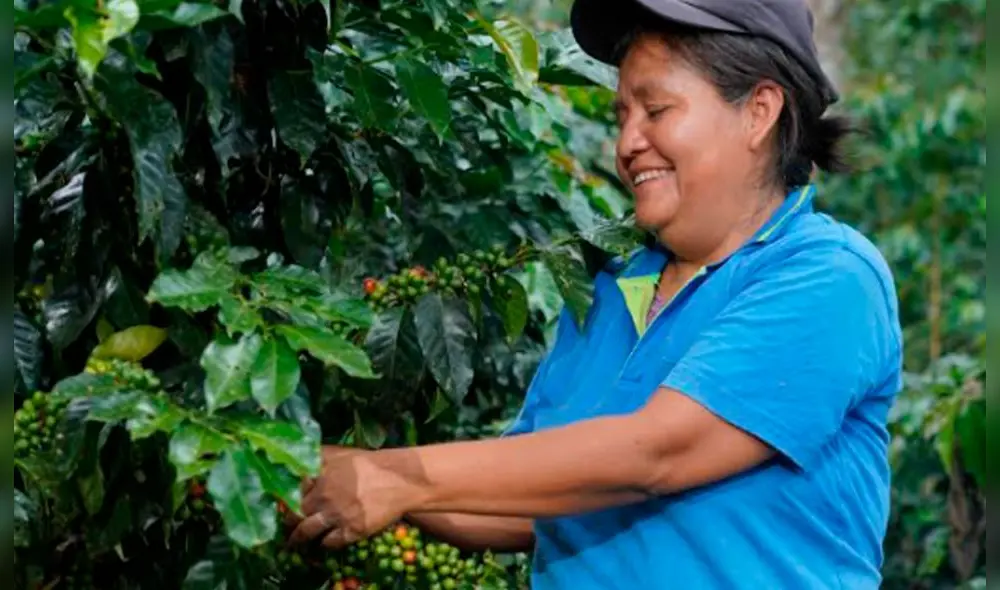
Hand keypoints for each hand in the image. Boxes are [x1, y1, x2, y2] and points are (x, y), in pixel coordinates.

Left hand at [285, 446, 417, 549]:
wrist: (398, 478)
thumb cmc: (368, 463)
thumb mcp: (340, 453)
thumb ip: (317, 455)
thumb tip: (300, 454)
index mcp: (318, 476)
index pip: (288, 492)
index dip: (281, 500)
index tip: (279, 505)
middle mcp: (323, 497)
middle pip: (293, 515)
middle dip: (287, 523)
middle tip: (285, 527)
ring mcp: (336, 515)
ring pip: (307, 532)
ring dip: (298, 539)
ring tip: (295, 543)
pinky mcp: (351, 530)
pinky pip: (329, 543)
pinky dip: (323, 544)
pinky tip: (323, 542)